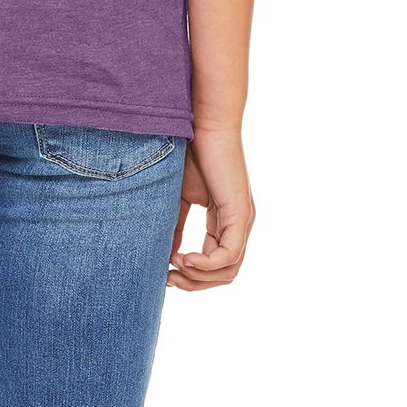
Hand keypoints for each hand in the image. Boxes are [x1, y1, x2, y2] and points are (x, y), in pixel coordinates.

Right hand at [167, 125, 254, 290]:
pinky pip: (229, 255)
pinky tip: (183, 258)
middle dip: (194, 283)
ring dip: (198, 276)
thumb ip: (176, 225)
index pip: (215, 264)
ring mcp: (243, 221)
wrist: (203, 123)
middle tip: (167, 279)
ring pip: (228, 271)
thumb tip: (165, 255)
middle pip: (224, 274)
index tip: (164, 272)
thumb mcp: (179, 197)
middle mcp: (239, 224)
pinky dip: (206, 264)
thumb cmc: (191, 152)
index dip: (191, 275)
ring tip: (174, 266)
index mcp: (226, 221)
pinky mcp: (240, 214)